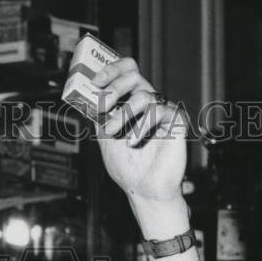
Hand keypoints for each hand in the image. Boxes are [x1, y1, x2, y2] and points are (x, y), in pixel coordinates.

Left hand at [93, 56, 187, 203]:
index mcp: (132, 104)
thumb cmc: (127, 168)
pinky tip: (132, 142)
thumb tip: (85, 97)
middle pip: (135, 76)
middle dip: (114, 89)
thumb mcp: (104, 139)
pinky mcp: (177, 121)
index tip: (96, 81)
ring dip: (123, 114)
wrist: (143, 190)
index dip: (112, 70)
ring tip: (112, 133)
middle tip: (102, 106)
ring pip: (143, 95)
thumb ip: (98, 117)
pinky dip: (141, 127)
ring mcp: (163, 111)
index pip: (127, 72)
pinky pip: (158, 111)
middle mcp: (148, 104)